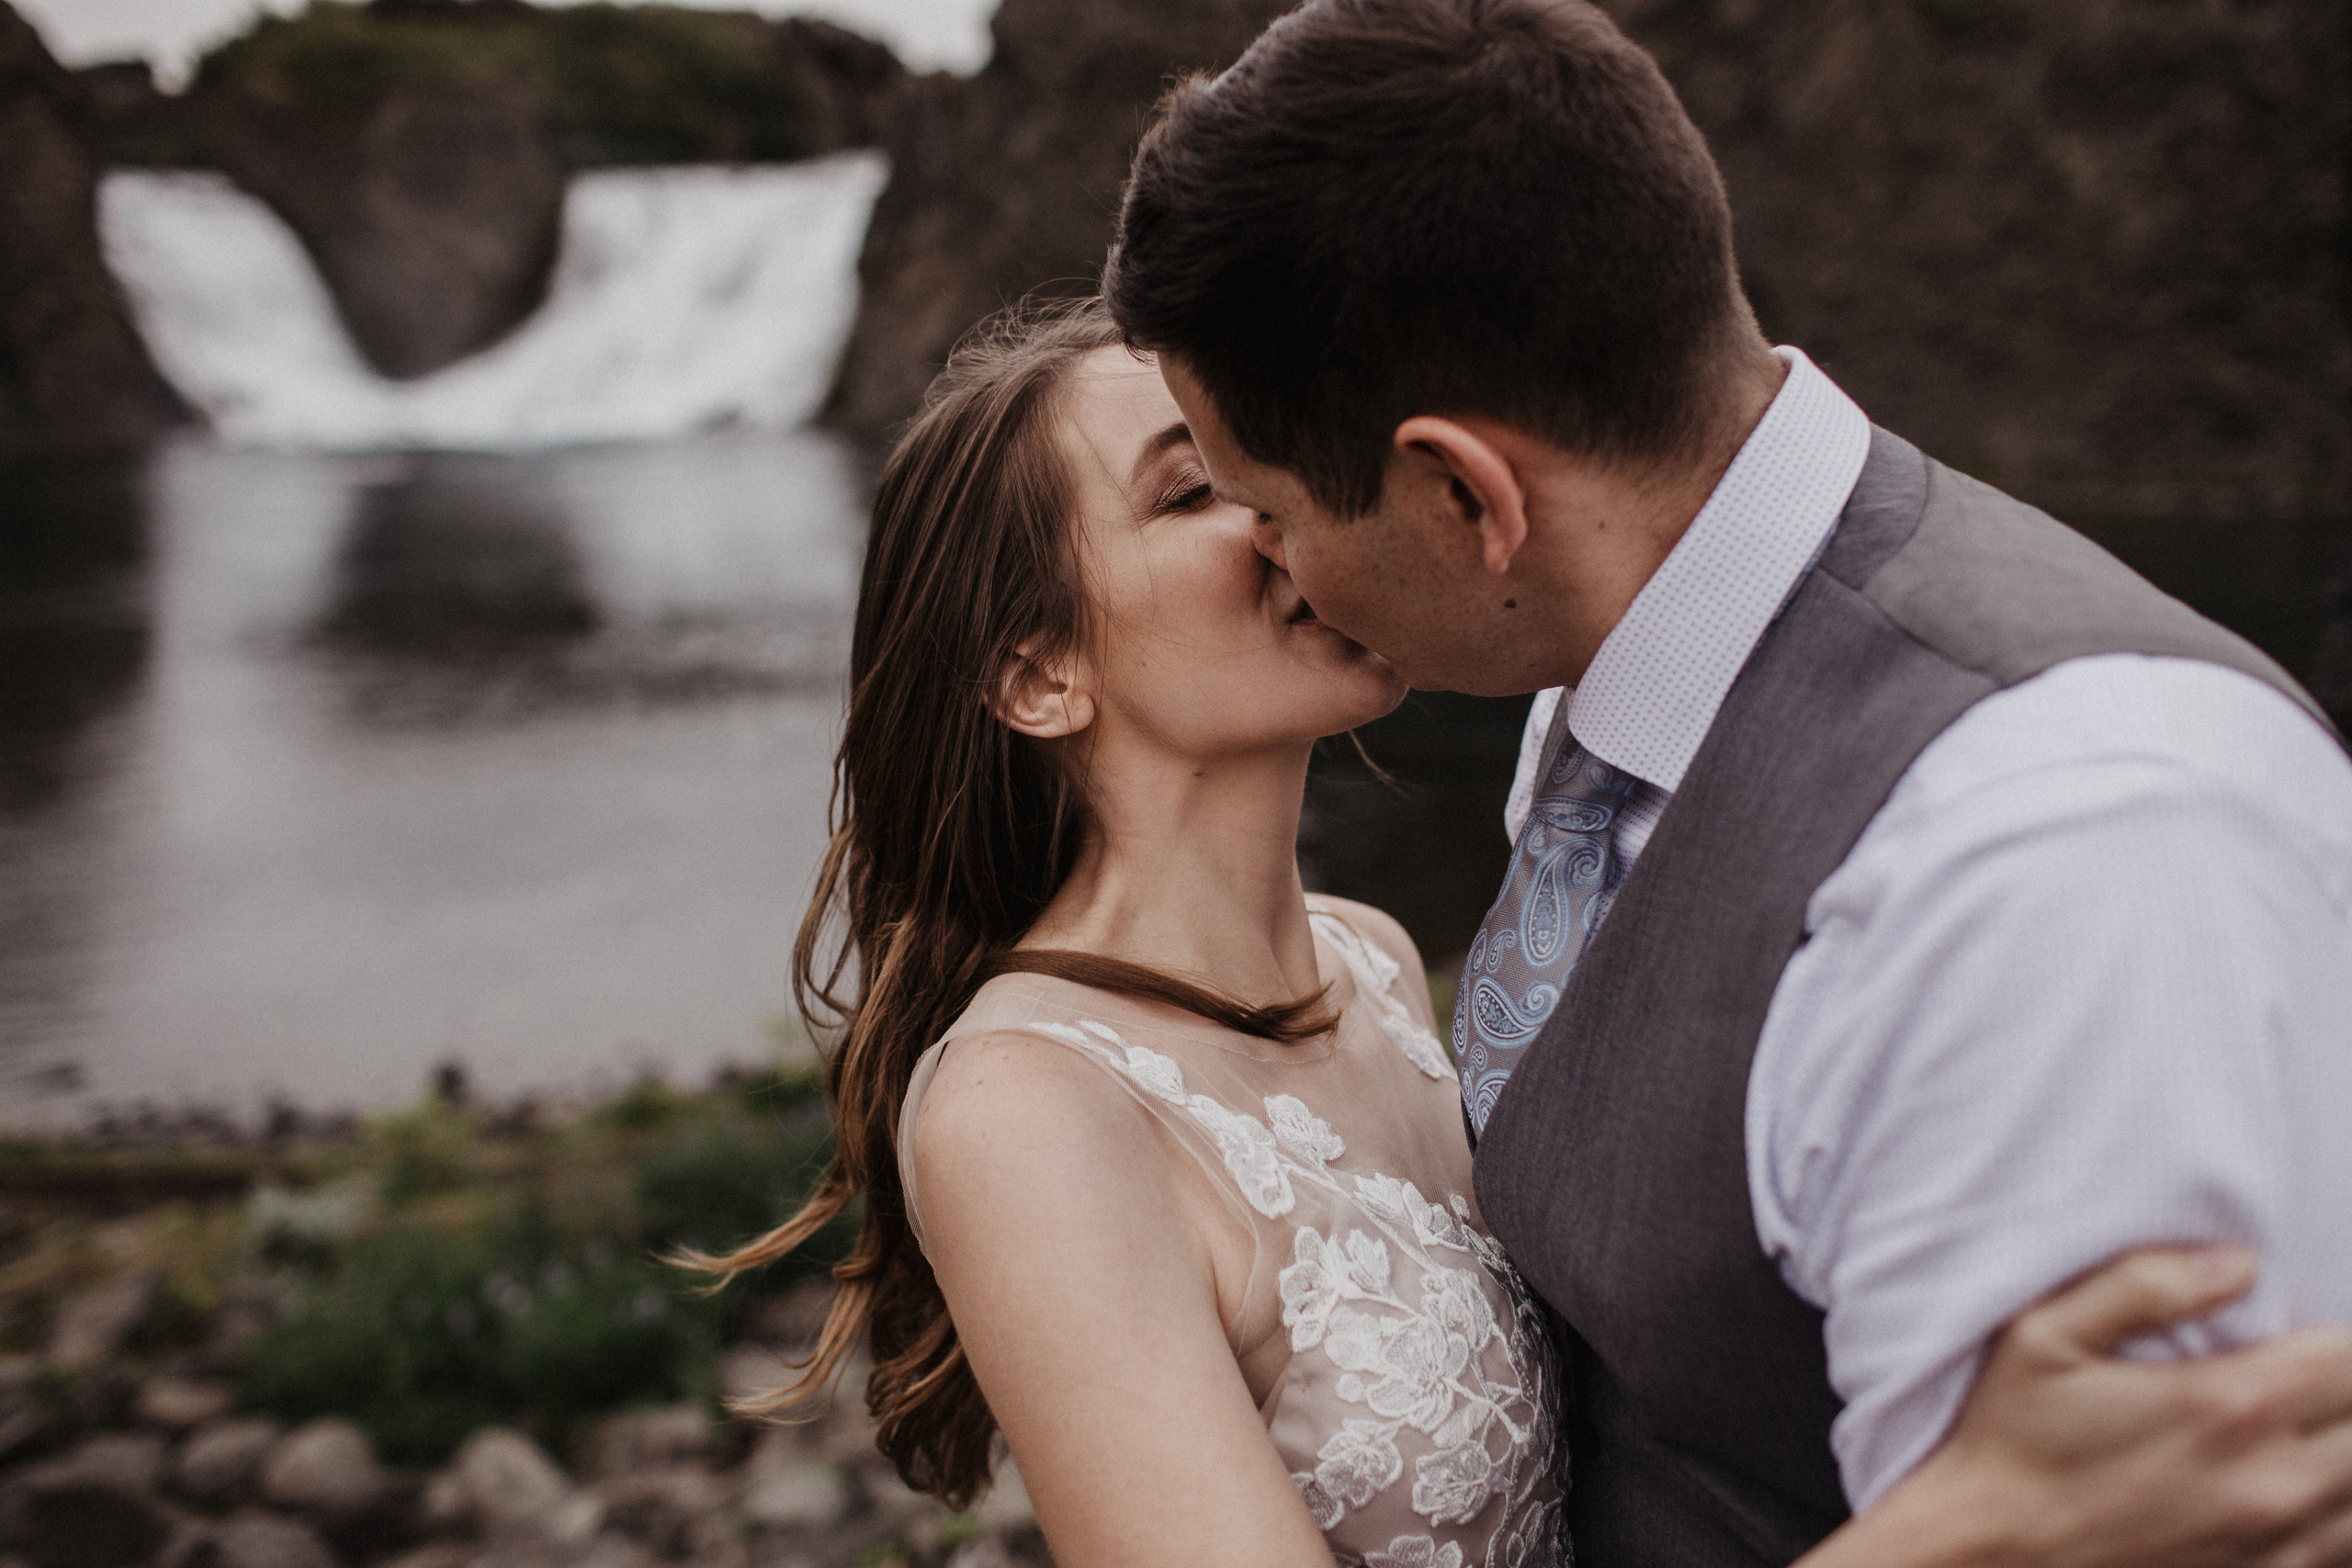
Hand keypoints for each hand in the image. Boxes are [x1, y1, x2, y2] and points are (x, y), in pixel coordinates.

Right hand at [1859, 1248, 2351, 1567]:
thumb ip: (2142, 1285)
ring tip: (2306, 1426)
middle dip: (2345, 1391)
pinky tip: (2293, 1481)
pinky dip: (2334, 1508)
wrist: (1989, 1555)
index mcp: (2225, 1406)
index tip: (2308, 1332)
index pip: (2351, 1359)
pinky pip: (2344, 1545)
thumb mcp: (2044, 1335)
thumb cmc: (2012, 1441)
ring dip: (2343, 1449)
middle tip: (2305, 1374)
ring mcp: (2275, 1542)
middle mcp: (2269, 1481)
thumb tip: (2237, 1264)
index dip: (2340, 1339)